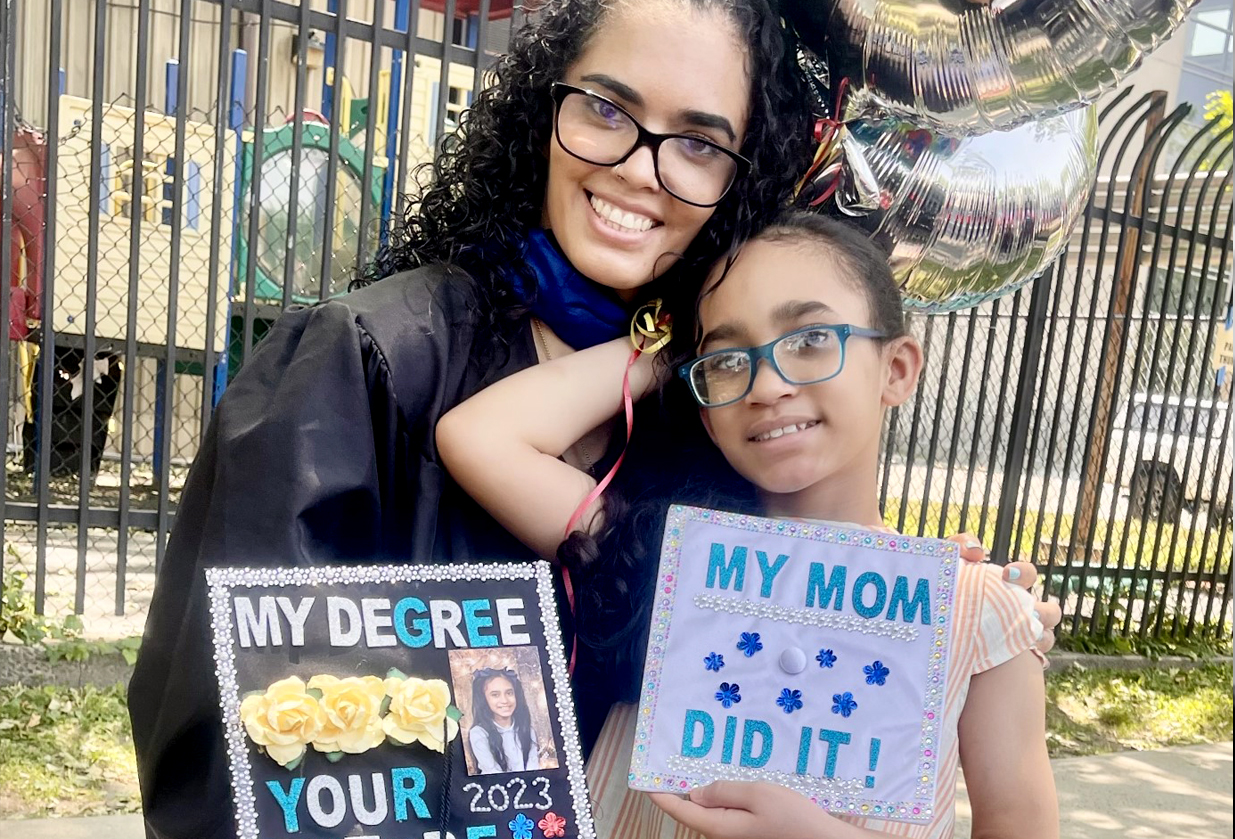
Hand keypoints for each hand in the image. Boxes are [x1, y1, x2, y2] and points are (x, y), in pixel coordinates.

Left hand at [650, 781, 843, 838]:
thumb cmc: (793, 819)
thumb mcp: (757, 795)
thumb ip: (724, 791)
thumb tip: (696, 793)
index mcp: (719, 826)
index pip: (679, 810)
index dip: (660, 794)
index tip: (646, 778)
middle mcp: (723, 833)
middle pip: (694, 810)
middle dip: (682, 787)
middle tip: (673, 760)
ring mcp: (738, 833)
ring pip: (712, 809)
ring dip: (704, 788)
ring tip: (699, 762)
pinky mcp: (750, 831)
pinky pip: (728, 811)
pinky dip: (723, 795)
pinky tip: (729, 779)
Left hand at [947, 533, 1060, 656]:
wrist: (928, 630)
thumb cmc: (942, 592)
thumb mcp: (945, 565)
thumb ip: (959, 546)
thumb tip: (978, 551)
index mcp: (1006, 586)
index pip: (1027, 574)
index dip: (1024, 572)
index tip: (1005, 574)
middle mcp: (1018, 611)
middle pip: (1050, 611)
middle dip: (1042, 611)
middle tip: (1025, 612)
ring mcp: (1018, 636)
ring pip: (1046, 637)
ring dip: (1041, 637)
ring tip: (1026, 640)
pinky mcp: (1009, 659)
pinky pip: (1034, 661)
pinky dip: (1032, 659)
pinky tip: (1016, 659)